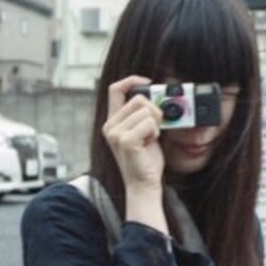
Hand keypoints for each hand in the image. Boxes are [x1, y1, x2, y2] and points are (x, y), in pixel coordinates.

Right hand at [102, 75, 164, 195]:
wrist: (143, 184)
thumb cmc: (145, 160)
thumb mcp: (142, 132)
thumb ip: (142, 114)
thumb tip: (155, 97)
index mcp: (112, 121)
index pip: (116, 89)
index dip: (132, 81)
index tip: (148, 83)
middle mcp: (110, 126)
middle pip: (139, 99)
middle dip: (154, 112)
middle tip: (153, 130)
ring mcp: (115, 133)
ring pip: (146, 110)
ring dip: (155, 124)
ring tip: (149, 140)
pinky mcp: (125, 141)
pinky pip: (150, 123)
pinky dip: (155, 133)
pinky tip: (149, 145)